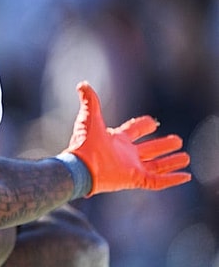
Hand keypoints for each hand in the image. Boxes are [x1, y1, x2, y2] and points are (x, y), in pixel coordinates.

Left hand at [65, 81, 190, 195]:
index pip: (133, 131)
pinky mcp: (134, 179)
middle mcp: (125, 154)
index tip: (152, 122)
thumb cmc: (84, 142)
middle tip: (178, 140)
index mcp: (116, 140)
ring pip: (156, 165)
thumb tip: (82, 84)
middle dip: (163, 145)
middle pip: (149, 149)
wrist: (80, 166)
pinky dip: (172, 179)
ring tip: (186, 157)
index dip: (143, 125)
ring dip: (171, 162)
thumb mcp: (89, 117)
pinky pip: (157, 181)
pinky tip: (185, 175)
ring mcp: (130, 168)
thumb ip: (90, 100)